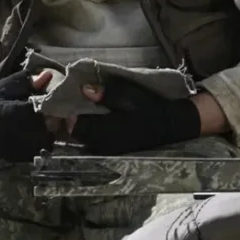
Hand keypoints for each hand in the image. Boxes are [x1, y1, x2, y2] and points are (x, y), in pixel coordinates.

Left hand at [70, 77, 200, 154]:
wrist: (170, 125)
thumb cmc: (150, 106)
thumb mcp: (131, 95)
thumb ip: (107, 93)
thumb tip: (84, 89)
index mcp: (110, 130)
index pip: (78, 127)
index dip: (70, 114)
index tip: (69, 100)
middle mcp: (106, 144)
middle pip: (77, 135)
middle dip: (72, 120)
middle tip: (72, 103)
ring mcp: (109, 149)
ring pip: (84, 139)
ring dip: (79, 125)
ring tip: (80, 109)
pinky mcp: (113, 149)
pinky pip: (93, 141)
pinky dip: (88, 130)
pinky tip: (91, 119)